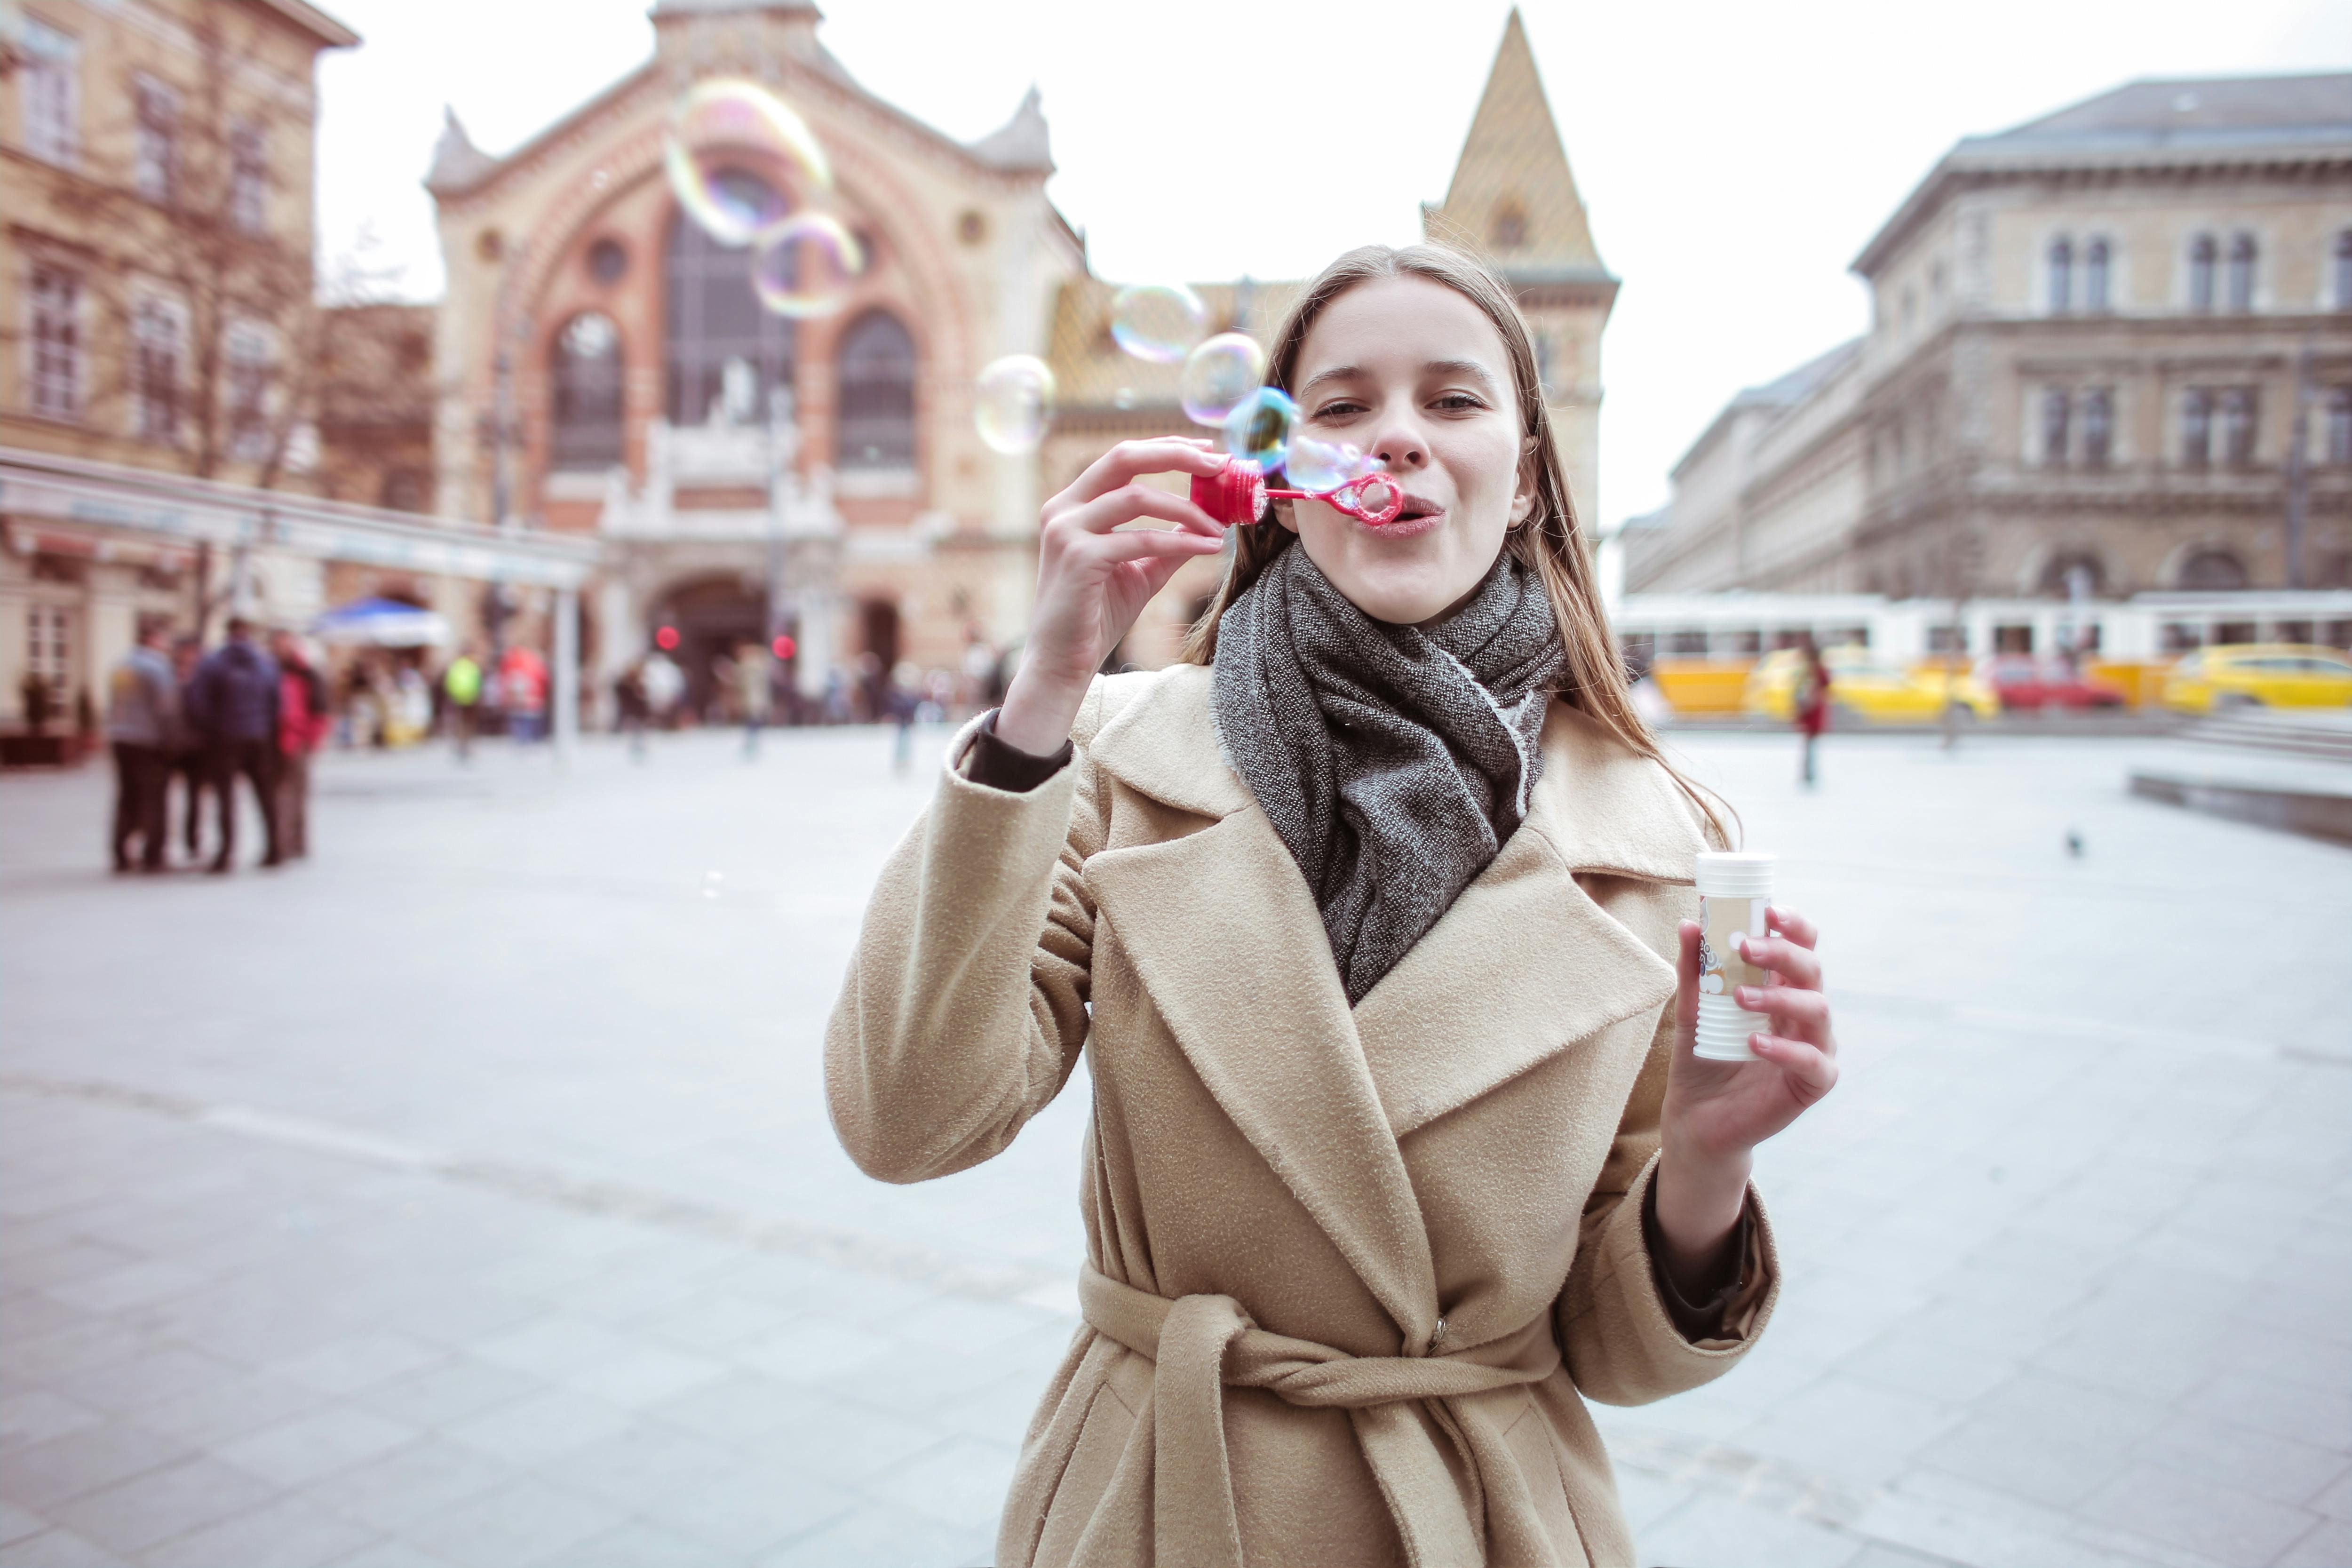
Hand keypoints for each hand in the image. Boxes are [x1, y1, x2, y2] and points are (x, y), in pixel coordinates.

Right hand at [996, 438, 1229, 753]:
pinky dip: (1181, 541)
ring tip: (1219, 527)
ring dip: (1187, 509)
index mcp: (1073, 504)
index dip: (1166, 448)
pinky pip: (1141, 539)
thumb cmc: (1097, 615)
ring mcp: (1067, 530)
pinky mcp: (1079, 557)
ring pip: (1138, 497)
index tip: (1208, 451)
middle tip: (1219, 463)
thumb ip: (1168, 541)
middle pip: (1124, 457)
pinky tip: (1209, 548)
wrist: (1063, 661)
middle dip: (1176, 454)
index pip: (1122, 458)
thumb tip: (1208, 520)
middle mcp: (1063, 508)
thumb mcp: (1140, 570)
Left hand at [1651, 906, 1836, 1286]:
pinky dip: (1786, 1049)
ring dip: (1781, 997)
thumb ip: (1695, 970)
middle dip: (1783, 952)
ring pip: (1818, 1010)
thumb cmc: (1702, 1057)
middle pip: (1812, 970)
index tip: (1768, 910)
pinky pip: (1813, 1061)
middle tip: (1746, 945)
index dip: (1794, 925)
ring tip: (1740, 997)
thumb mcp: (1693, 1010)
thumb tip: (1688, 924)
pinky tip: (1754, 1043)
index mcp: (1782, 987)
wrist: (1695, 1117)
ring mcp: (1812, 1047)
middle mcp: (1803, 1013)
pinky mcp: (1811, 1083)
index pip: (1802, 946)